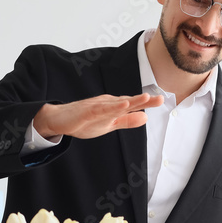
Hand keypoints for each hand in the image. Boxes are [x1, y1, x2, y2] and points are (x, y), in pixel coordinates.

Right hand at [33, 93, 163, 138]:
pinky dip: (112, 107)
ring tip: (145, 98)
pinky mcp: (87, 111)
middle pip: (127, 101)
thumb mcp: (109, 124)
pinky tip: (122, 105)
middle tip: (160, 98)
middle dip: (143, 100)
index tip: (162, 99)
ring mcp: (97, 106)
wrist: (59, 120)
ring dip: (130, 101)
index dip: (147, 102)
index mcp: (113, 107)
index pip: (132, 104)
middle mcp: (107, 103)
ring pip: (116, 104)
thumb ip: (127, 121)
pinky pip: (101, 109)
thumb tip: (146, 117)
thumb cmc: (84, 121)